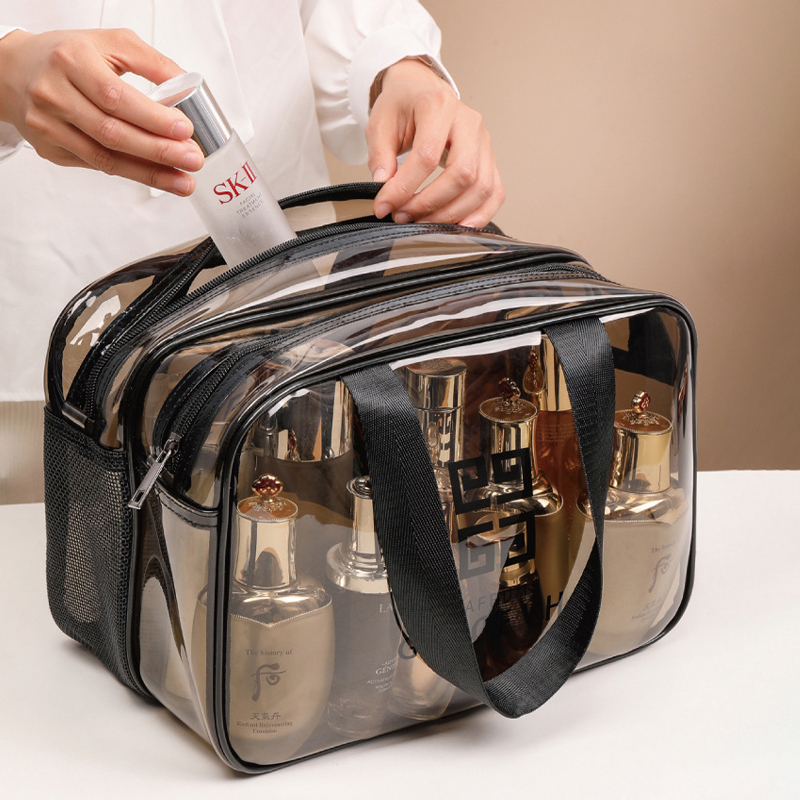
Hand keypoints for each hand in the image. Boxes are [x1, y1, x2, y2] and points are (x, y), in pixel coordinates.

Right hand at [0, 28, 202, 193]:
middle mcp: (54, 94)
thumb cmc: (66, 56)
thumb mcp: (108, 43)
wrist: (14, 70)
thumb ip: (151, 61)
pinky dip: (131, 173)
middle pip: (112, 133)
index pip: (116, 97)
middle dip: (159, 151)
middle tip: (193, 160)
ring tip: (183, 181)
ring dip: (150, 173)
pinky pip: (97, 166)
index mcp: (71, 61)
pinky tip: (157, 176)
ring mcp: (49, 126)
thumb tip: (188, 86)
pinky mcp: (51, 149)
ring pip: (105, 158)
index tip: (185, 130)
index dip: (153, 118)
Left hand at [366, 58, 503, 228]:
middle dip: (430, 204)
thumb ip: (379, 155)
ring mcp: (484, 143)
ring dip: (451, 215)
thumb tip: (384, 187)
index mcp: (439, 106)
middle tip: (404, 216)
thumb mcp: (380, 123)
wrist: (422, 92)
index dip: (404, 187)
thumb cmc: (403, 107)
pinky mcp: (490, 161)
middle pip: (462, 174)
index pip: (427, 155)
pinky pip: (495, 194)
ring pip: (481, 188)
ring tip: (422, 223)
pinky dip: (478, 216)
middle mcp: (469, 123)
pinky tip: (455, 228)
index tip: (384, 206)